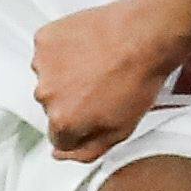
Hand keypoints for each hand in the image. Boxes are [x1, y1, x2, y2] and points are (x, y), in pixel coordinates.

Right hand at [33, 0, 188, 161]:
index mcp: (63, 121)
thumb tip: (63, 155)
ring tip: (96, 64)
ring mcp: (44, 64)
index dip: (79, 125)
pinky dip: (63, 49)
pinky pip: (48, 51)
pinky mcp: (45, 39)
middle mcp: (47, 94)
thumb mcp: (120, 130)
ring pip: (49, 77)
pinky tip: (87, 48)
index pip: (58, 137)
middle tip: (99, 84)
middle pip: (52, 106)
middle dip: (72, 99)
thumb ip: (86, 150)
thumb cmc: (138, 78)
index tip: (92, 111)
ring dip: (66, 73)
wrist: (146, 36)